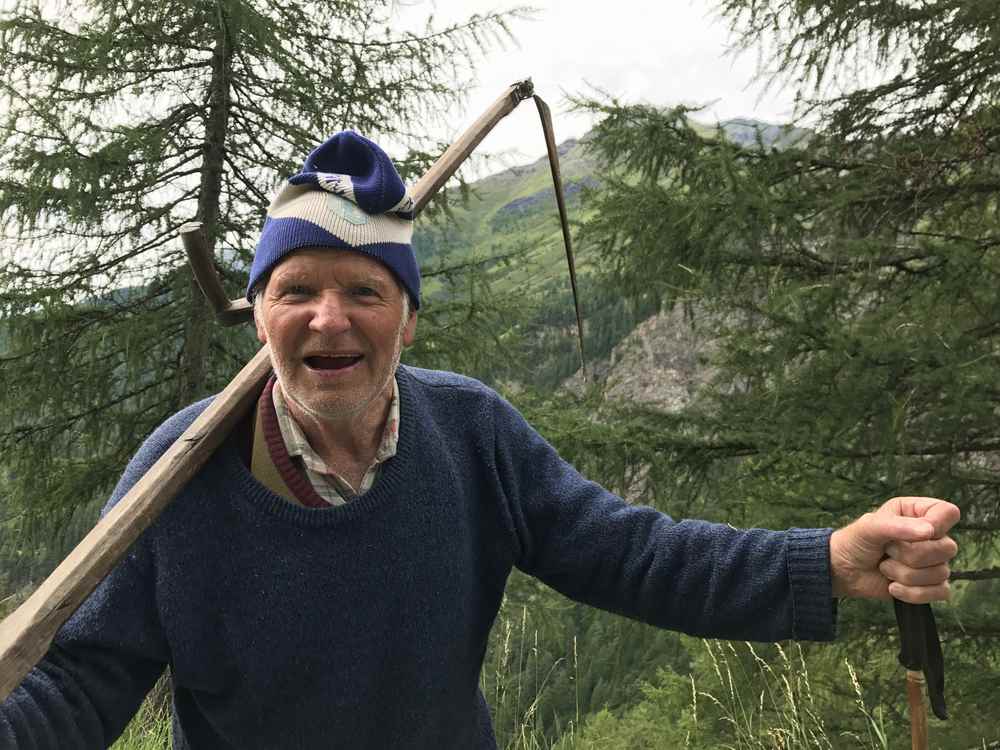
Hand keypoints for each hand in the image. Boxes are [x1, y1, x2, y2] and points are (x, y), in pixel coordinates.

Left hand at [829, 496, 959, 602]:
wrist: (844, 571)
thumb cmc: (856, 541)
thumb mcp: (870, 526)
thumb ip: (898, 526)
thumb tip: (929, 531)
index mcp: (918, 512)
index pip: (949, 513)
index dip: (937, 525)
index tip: (915, 532)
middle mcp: (931, 536)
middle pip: (948, 548)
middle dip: (911, 555)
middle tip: (887, 550)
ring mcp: (933, 562)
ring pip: (941, 573)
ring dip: (905, 574)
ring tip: (885, 567)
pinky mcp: (931, 585)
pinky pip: (940, 592)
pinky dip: (912, 593)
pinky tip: (893, 587)